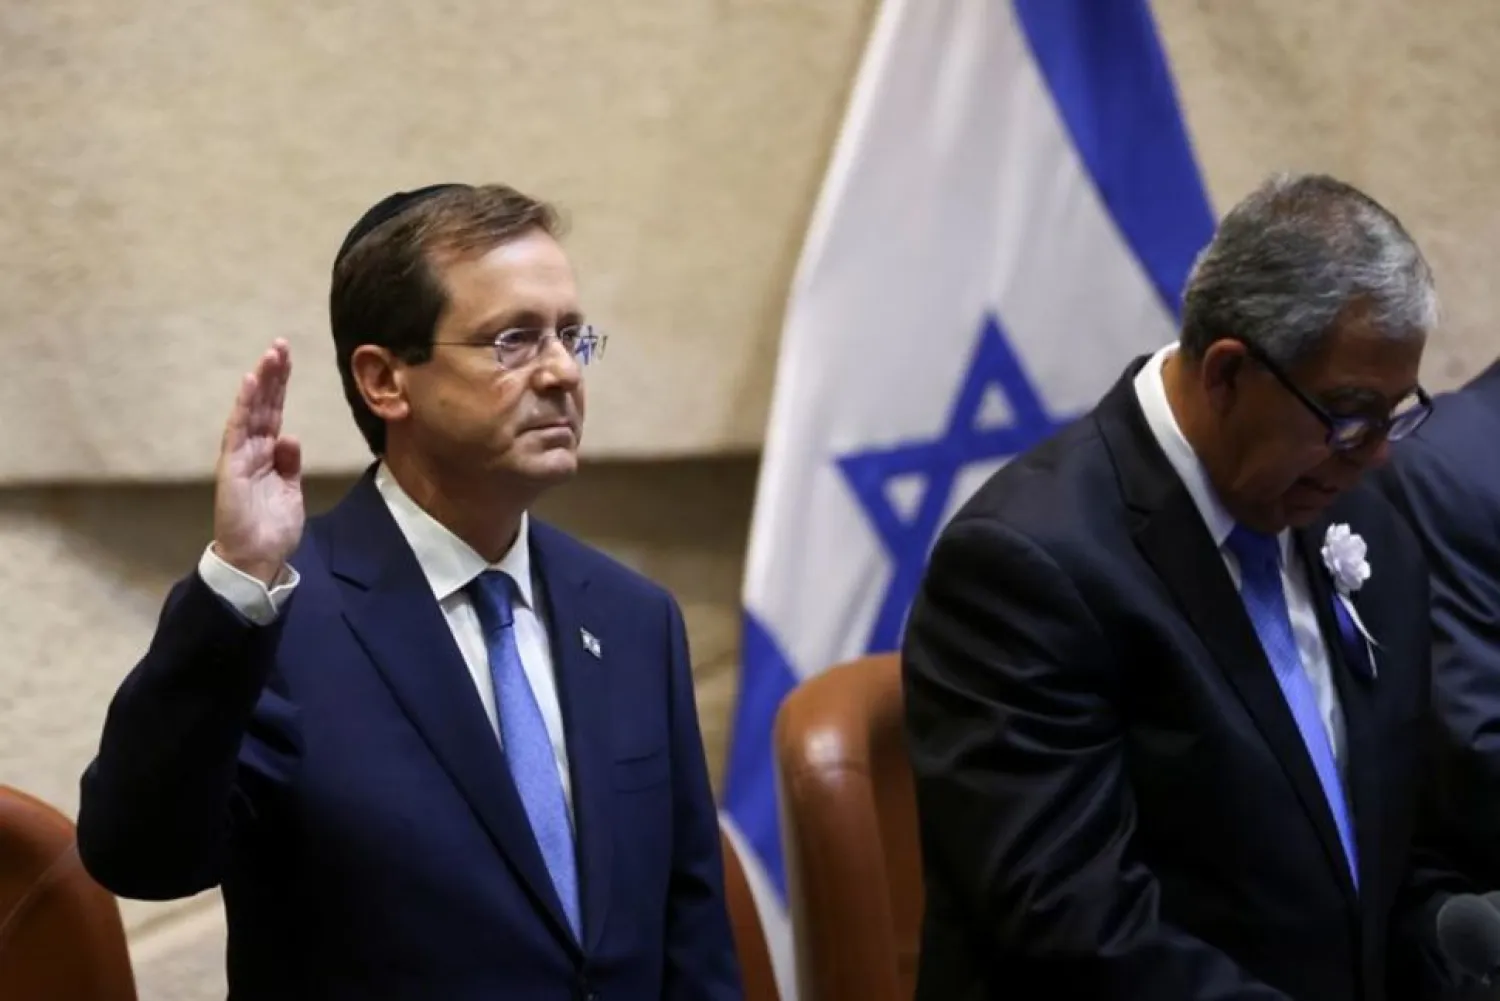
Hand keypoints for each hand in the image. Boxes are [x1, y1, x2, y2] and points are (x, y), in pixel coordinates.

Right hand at [212, 339, 303, 585]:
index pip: (274, 413)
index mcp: (268, 455)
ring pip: (250, 412)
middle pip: (263, 406)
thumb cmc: (273, 528)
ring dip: (260, 383)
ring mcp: (240, 456)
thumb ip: (290, 464)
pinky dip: (243, 406)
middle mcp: (252, 450)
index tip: (287, 358)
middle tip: (280, 345)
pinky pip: (237, 431)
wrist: (258, 559)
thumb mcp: (291, 491)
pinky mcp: (232, 466)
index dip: (280, 386)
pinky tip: (250, 383)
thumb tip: (290, 437)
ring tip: (269, 356)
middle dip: (272, 375)